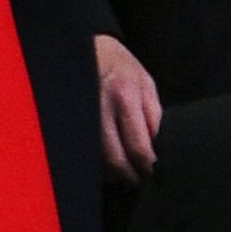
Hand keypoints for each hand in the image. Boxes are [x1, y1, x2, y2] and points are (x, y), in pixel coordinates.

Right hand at [96, 33, 160, 184]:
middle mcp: (100, 109)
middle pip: (115, 160)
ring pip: (98, 161)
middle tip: (141, 181)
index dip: (148, 168)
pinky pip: (85, 152)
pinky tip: (109, 164)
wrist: (87, 50)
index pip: (138, 148)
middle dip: (131, 177)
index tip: (155, 174)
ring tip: (127, 173)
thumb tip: (159, 150)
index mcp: (125, 97)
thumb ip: (154, 117)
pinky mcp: (71, 122)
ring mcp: (82, 116)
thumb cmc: (121, 67)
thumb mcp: (146, 84)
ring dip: (114, 174)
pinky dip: (98, 164)